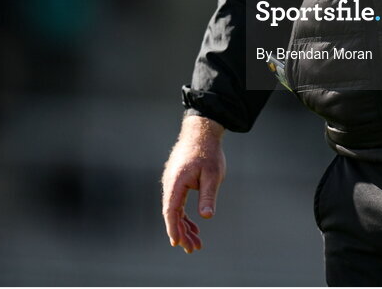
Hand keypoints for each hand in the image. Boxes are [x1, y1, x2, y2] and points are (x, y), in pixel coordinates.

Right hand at [161, 115, 226, 253]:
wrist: (202, 132)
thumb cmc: (208, 152)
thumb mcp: (212, 175)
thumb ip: (207, 195)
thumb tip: (206, 216)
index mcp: (176, 182)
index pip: (171, 210)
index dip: (173, 228)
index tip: (177, 243)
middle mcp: (170, 183)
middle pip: (172, 214)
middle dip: (181, 233)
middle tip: (193, 249)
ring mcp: (172, 183)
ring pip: (174, 210)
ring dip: (183, 226)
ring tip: (196, 243)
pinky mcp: (177, 182)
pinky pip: (178, 203)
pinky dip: (184, 216)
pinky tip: (193, 227)